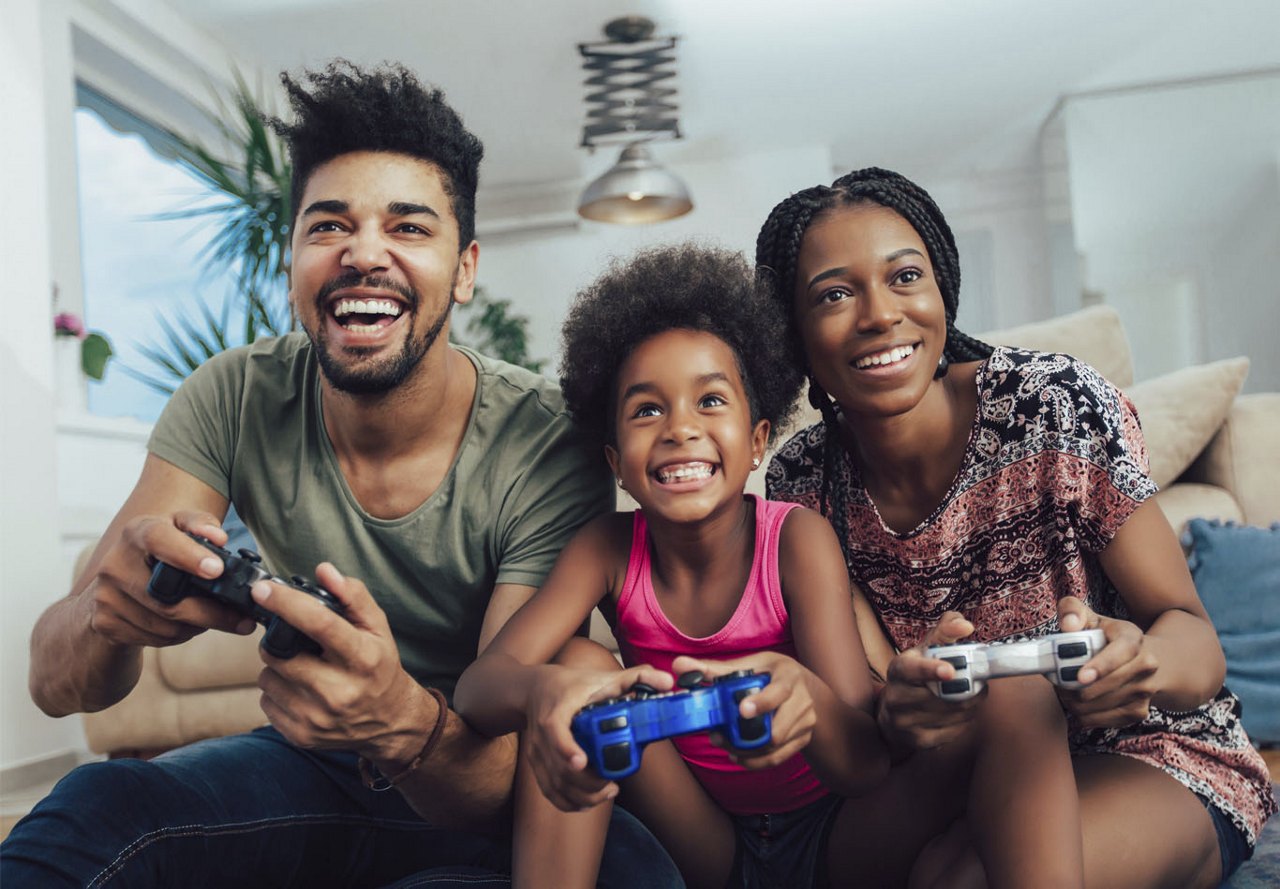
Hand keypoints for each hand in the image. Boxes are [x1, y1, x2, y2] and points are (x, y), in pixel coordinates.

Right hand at [80, 511, 254, 648]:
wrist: (112, 585)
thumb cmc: (158, 551)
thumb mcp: (177, 528)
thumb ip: (200, 524)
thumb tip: (219, 538)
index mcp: (137, 533)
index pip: (159, 539)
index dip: (188, 555)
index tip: (217, 569)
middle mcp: (116, 563)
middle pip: (168, 599)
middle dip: (211, 612)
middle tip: (242, 620)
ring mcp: (106, 596)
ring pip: (165, 625)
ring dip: (197, 626)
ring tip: (210, 617)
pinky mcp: (106, 623)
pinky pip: (154, 639)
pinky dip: (179, 636)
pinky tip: (185, 624)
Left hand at [252, 563, 429, 764]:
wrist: (389, 721)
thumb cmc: (380, 666)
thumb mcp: (378, 627)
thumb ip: (353, 595)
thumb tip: (324, 571)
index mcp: (363, 658)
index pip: (319, 624)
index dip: (287, 603)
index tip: (263, 589)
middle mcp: (340, 691)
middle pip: (280, 653)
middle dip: (276, 641)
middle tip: (292, 641)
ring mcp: (318, 717)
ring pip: (267, 677)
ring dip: (276, 667)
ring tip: (301, 667)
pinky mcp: (300, 735)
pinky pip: (266, 702)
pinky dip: (277, 691)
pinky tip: (299, 689)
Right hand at [522, 663, 672, 811]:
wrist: (535, 690)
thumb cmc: (570, 684)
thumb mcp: (601, 677)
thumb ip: (635, 678)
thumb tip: (668, 682)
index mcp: (557, 710)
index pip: (554, 730)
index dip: (566, 748)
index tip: (582, 761)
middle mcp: (542, 735)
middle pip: (559, 767)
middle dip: (587, 783)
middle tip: (611, 784)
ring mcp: (537, 752)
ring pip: (555, 784)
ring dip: (582, 795)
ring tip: (608, 791)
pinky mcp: (537, 765)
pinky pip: (550, 791)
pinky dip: (569, 802)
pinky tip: (590, 800)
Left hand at [670, 652, 816, 770]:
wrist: (809, 689)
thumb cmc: (774, 673)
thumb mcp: (752, 663)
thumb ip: (716, 668)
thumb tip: (679, 665)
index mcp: (789, 677)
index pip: (779, 692)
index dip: (761, 703)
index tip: (742, 710)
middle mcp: (802, 701)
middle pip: (776, 730)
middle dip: (744, 738)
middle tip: (716, 736)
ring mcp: (805, 723)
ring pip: (774, 747)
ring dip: (746, 751)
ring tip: (723, 744)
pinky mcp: (802, 740)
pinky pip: (777, 758)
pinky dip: (755, 761)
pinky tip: (738, 755)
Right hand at [877, 612, 982, 750]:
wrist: (893, 713)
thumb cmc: (916, 674)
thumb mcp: (926, 649)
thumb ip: (945, 631)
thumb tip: (966, 626)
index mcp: (899, 670)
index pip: (912, 669)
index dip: (931, 670)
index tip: (950, 670)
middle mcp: (897, 697)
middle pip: (944, 695)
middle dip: (969, 688)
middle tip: (980, 681)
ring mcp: (906, 722)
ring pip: (954, 713)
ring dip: (971, 704)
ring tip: (971, 694)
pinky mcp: (919, 742)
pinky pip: (955, 731)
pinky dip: (965, 720)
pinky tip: (959, 712)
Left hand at [1056, 596, 1157, 727]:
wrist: (1138, 659)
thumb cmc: (1104, 637)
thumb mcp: (1089, 618)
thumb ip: (1072, 611)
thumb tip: (1068, 625)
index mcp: (1132, 637)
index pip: (1121, 652)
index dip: (1101, 666)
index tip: (1080, 677)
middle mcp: (1147, 664)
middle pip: (1113, 684)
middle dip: (1081, 689)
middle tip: (1059, 686)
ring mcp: (1146, 690)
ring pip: (1107, 705)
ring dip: (1079, 704)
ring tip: (1065, 693)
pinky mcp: (1139, 711)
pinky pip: (1107, 720)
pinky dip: (1087, 716)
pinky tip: (1076, 706)